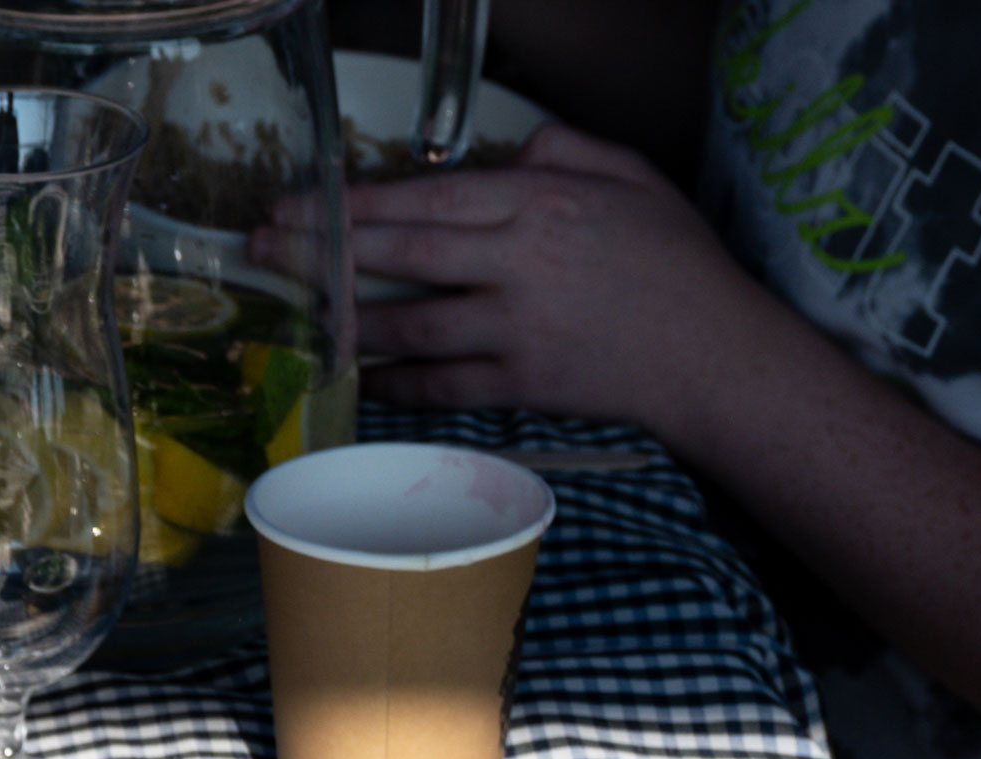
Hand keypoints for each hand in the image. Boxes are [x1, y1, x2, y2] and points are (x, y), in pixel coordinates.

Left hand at [314, 126, 781, 434]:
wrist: (716, 355)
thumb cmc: (675, 262)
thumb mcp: (630, 176)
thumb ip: (561, 151)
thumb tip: (503, 151)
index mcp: (541, 203)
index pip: (425, 198)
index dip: (352, 204)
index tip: (298, 203)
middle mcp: (521, 263)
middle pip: (401, 255)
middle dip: (322, 251)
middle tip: (264, 249)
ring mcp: (517, 329)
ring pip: (410, 324)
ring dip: (345, 321)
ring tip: (296, 313)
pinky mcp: (522, 385)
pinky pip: (440, 386)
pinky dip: (393, 384)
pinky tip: (357, 376)